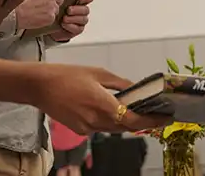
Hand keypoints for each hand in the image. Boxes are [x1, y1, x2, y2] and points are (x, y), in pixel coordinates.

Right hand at [16, 0, 77, 29]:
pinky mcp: (50, 16)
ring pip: (56, 9)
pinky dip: (46, 18)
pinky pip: (52, 18)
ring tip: (36, 10)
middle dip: (53, 2)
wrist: (12, 13)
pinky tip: (37, 16)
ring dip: (49, 11)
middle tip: (40, 4)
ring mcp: (51, 6)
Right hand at [34, 63, 166, 133]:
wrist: (39, 86)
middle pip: (126, 126)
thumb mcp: (98, 73)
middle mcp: (95, 120)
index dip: (151, 121)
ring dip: (127, 121)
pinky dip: (111, 120)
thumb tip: (136, 89)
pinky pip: (101, 127)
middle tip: (158, 114)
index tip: (165, 117)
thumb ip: (120, 83)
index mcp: (102, 104)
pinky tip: (115, 110)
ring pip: (114, 128)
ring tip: (141, 111)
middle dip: (143, 121)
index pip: (132, 120)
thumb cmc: (68, 75)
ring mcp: (86, 128)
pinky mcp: (79, 130)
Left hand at [51, 0, 94, 41]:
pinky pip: (79, 29)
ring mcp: (79, 21)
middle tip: (69, 9)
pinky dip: (71, 26)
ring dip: (74, 18)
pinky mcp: (76, 30)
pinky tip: (64, 24)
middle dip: (78, 9)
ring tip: (64, 18)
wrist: (46, 24)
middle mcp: (80, 11)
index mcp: (78, 1)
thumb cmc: (51, 9)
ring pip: (84, 19)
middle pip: (86, 9)